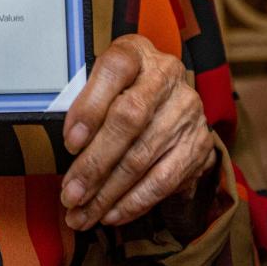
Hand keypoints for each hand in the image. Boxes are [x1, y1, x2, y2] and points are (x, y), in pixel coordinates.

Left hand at [60, 34, 215, 230]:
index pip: (114, 70)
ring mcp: (186, 110)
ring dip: (108, 192)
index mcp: (136, 51)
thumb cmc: (121, 88)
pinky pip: (164, 180)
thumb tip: (68, 144)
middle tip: (70, 194)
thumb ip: (85, 101)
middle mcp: (166, 76)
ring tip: (82, 213)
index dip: (90, 107)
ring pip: (143, 156)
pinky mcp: (198, 144)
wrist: (170, 96)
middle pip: (129, 120)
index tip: (69, 144)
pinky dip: (134, 202)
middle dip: (95, 164)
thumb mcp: (103, 80)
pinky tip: (111, 214)